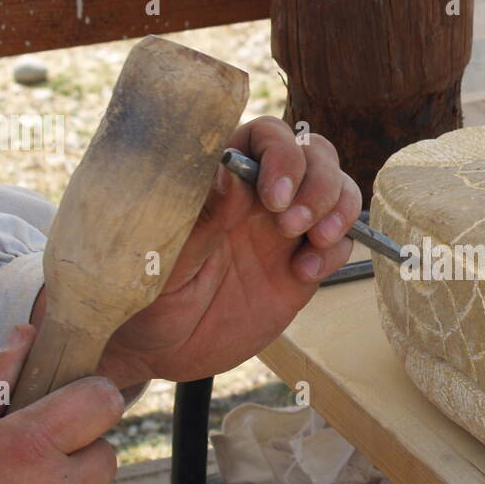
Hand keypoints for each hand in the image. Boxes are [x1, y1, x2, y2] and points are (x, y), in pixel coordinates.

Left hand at [87, 116, 360, 386]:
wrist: (160, 348)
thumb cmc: (146, 295)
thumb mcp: (167, 259)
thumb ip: (203, 217)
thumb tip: (235, 174)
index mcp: (221, 178)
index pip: (266, 135)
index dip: (282, 155)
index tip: (274, 198)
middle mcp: (259, 194)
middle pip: (314, 155)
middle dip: (318, 183)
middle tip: (293, 225)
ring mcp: (285, 229)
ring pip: (337, 191)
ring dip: (337, 209)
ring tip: (314, 242)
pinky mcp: (303, 265)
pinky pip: (338, 243)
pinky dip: (334, 252)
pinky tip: (303, 274)